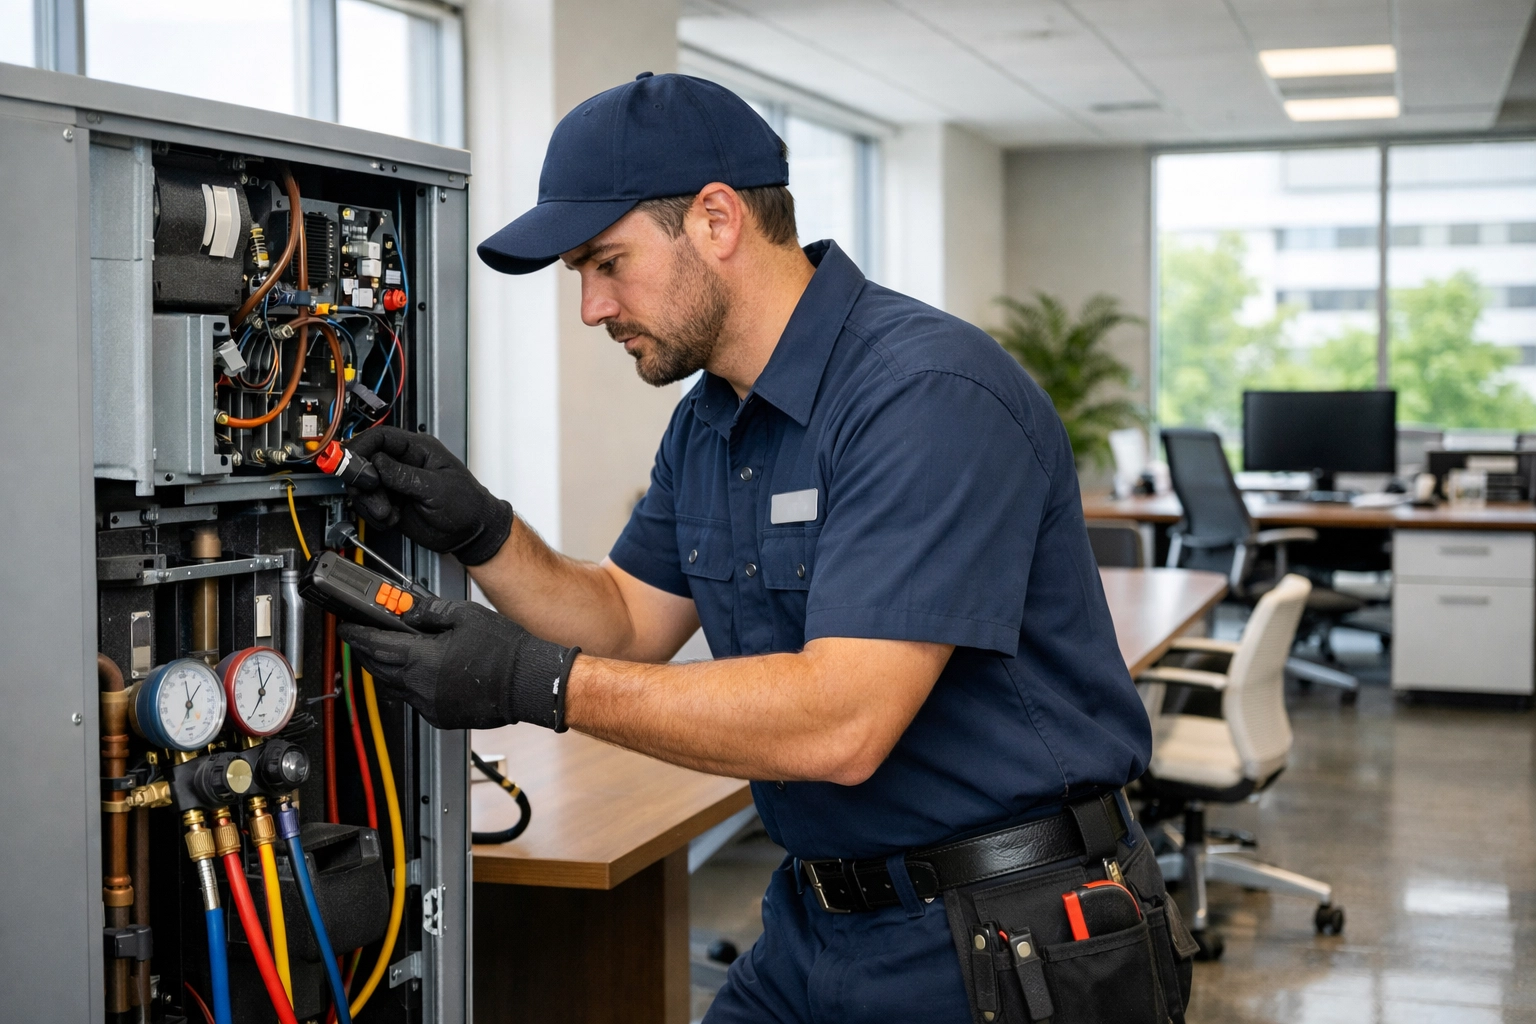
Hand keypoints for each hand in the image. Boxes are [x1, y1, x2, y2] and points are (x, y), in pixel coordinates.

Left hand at [337, 597, 578, 731]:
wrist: (529, 682)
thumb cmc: (503, 651)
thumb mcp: (465, 615)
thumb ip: (429, 611)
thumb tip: (408, 611)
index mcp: (421, 659)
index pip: (375, 645)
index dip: (357, 635)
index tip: (346, 629)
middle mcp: (420, 687)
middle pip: (378, 669)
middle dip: (366, 653)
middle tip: (362, 639)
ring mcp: (430, 705)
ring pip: (395, 686)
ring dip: (387, 669)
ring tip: (389, 655)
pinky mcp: (442, 716)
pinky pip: (415, 700)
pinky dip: (409, 685)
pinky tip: (419, 674)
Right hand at [343, 426, 513, 565]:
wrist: (471, 534)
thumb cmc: (467, 504)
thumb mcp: (436, 487)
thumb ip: (404, 475)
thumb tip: (376, 462)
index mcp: (418, 449)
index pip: (380, 437)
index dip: (362, 447)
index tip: (351, 463)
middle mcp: (403, 464)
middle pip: (365, 461)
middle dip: (363, 481)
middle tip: (372, 494)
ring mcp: (395, 484)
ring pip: (363, 485)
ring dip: (369, 502)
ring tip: (387, 514)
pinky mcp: (391, 503)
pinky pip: (368, 505)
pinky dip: (373, 515)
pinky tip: (391, 520)